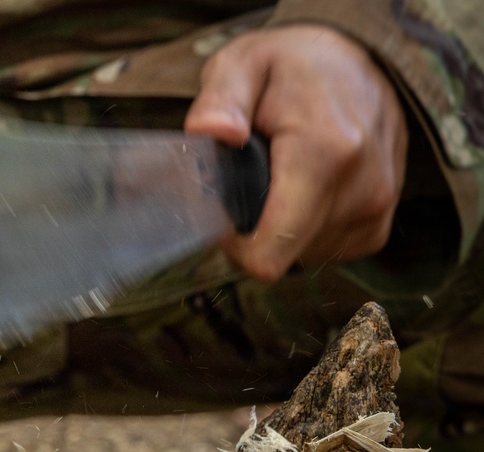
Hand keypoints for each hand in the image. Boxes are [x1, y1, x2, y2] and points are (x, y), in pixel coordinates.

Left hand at [184, 25, 407, 281]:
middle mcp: (363, 188)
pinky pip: (327, 249)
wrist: (353, 58)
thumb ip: (222, 99)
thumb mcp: (242, 64)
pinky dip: (305, 230)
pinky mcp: (379, 222)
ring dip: (281, 226)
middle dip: (254, 228)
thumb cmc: (292, 65)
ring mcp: (378, 208)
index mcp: (325, 154)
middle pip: (282, 254)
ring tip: (281, 176)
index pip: (271, 251)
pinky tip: (302, 191)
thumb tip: (210, 131)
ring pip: (302, 255)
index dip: (234, 246)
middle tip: (250, 178)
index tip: (223, 213)